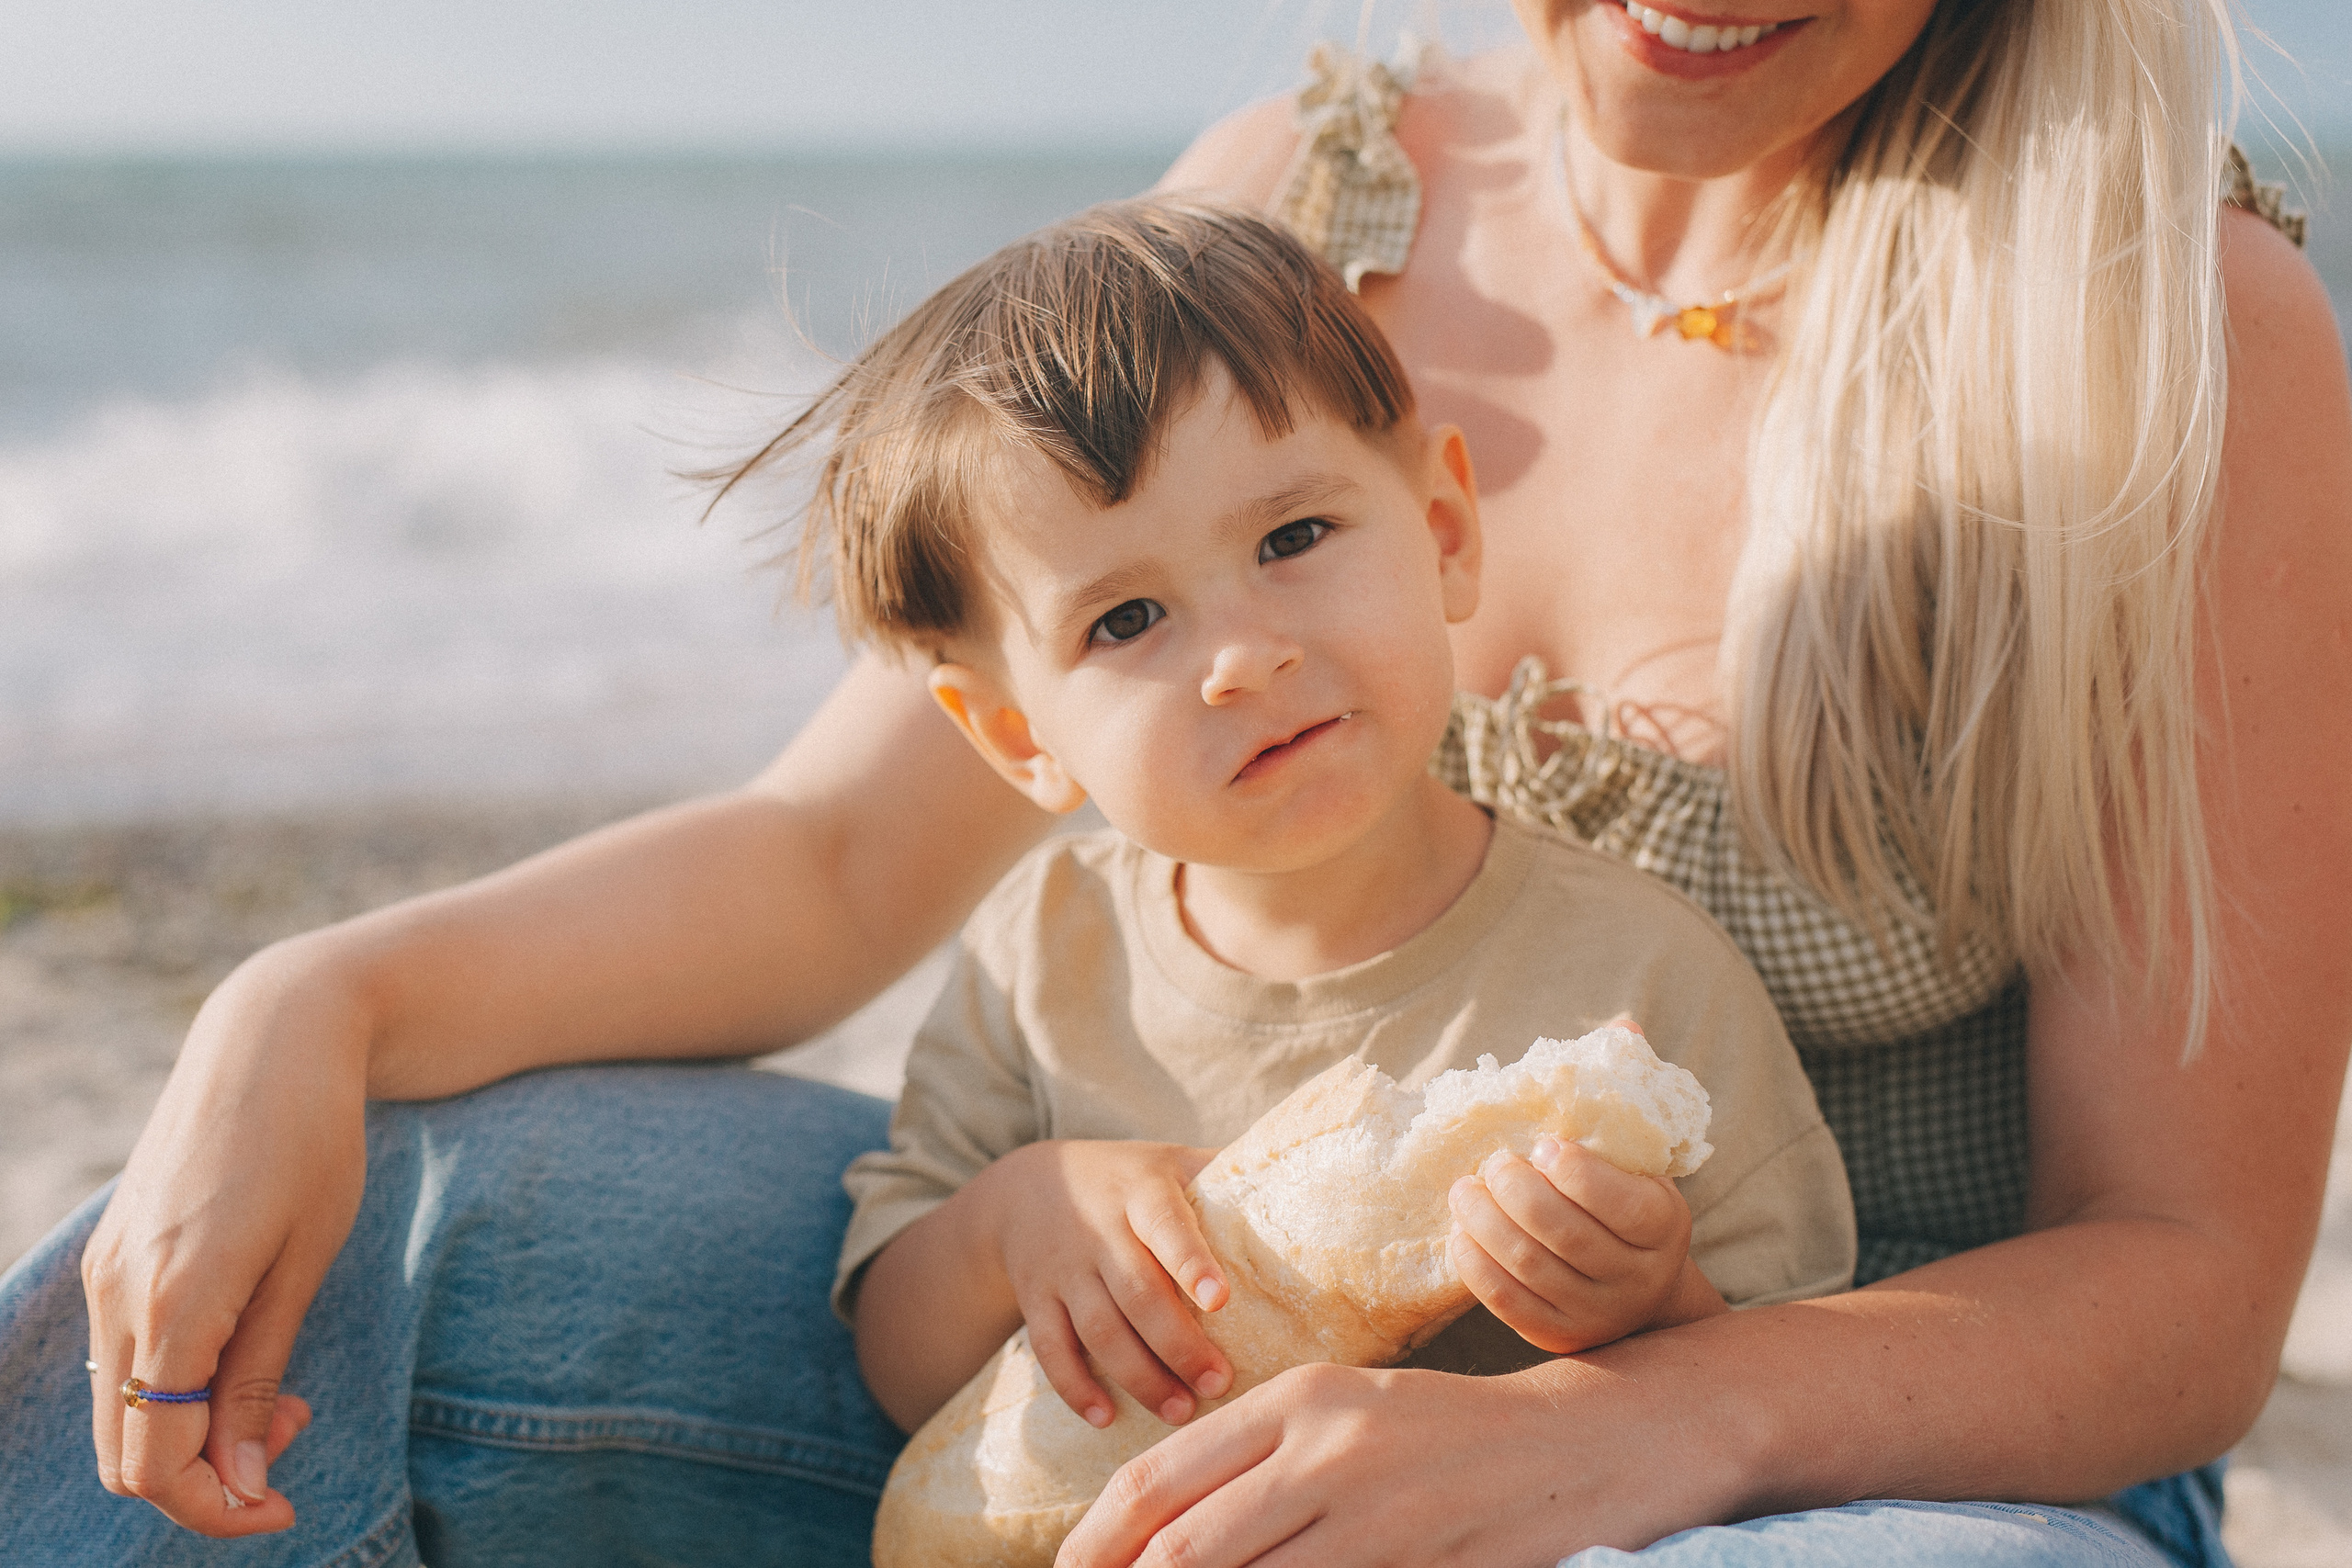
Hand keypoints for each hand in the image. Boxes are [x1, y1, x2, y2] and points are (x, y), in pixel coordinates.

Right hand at [80, 941, 370, 1536]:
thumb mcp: (307, 1262)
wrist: (272, 1037)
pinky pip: (123, 1358)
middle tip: (294, 1434)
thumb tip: (241, 1479)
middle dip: (207, 1478)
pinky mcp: (112, 1253)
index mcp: (174, 1302)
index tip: (284, 1506)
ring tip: (283, 1394)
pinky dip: (174, 1387)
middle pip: (127, 1451)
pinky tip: (243, 1352)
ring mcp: (105, 1272)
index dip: (218, 1508)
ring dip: (192, 1432)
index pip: (159, 1462)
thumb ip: (261, 1375)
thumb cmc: (315, 1141)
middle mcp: (119, 1293)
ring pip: (122, 1409)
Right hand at [987, 1140, 1234, 1428]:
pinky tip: (1105, 1418)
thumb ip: (1226, 1173)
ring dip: (1137, 1376)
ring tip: (1178, 1412)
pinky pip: (1051, 1349)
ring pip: (1097, 1330)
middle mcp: (1098, 1230)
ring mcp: (1063, 1269)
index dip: (1191, 1263)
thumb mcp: (1171, 1161)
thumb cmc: (1127, 1179)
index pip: (1167, 1228)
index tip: (1220, 1300)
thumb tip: (1313, 1177)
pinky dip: (1075, 1387)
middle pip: (1136, 1294)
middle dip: (1177, 1345)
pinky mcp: (1037, 1299)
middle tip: (1217, 1384)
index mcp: (1141, 1195)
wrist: (1027, 1187)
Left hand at [1054, 1358, 1721, 1567]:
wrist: (1571, 1447)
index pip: (1162, 1476)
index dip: (1098, 1538)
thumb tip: (1159, 1530)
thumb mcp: (1341, 1412)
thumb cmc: (1437, 1431)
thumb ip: (1255, 1458)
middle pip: (1186, 1548)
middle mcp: (1323, 1451)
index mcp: (1297, 1397)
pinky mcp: (1411, 1564)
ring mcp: (1370, 1517)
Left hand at [1447, 1135, 1724, 1353]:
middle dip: (1518, 1192)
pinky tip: (1461, 1233)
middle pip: (1566, 1234)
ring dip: (1485, 1222)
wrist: (1638, 1287)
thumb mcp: (1636, 1170)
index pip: (1621, 1204)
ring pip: (1530, 1267)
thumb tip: (1592, 1057)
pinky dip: (1476, 1265)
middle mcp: (1639, 1279)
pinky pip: (1507, 1302)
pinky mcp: (1558, 1334)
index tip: (1543, 1145)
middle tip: (1494, 1163)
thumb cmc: (1623, 1207)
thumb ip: (1612, 1131)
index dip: (1576, 1172)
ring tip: (1465, 1191)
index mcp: (1664, 1227)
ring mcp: (1599, 1315)